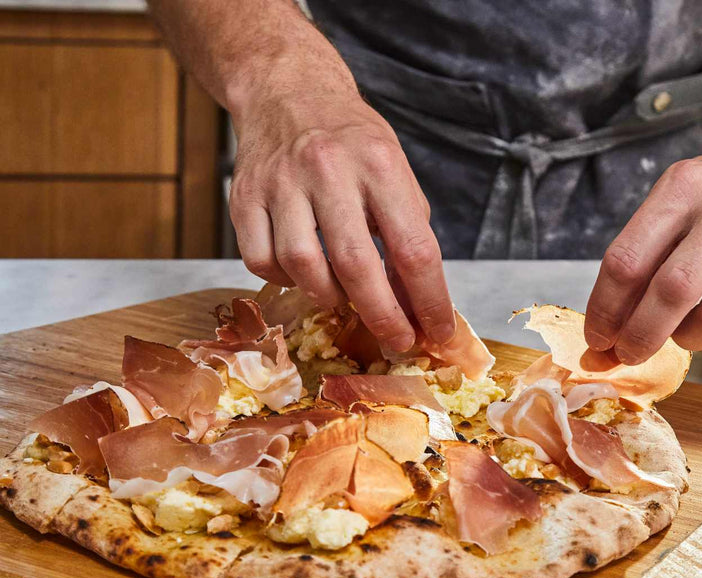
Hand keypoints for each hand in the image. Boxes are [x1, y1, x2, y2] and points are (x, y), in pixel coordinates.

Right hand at [229, 92, 454, 351]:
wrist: (289, 92)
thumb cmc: (353, 143)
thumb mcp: (396, 173)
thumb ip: (408, 233)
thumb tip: (418, 305)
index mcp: (380, 164)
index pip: (413, 248)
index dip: (428, 300)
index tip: (438, 331)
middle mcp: (328, 169)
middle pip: (356, 265)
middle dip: (382, 315)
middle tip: (396, 340)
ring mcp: (280, 182)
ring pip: (303, 267)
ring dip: (330, 297)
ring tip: (346, 297)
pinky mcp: (244, 196)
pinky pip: (260, 261)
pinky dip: (285, 281)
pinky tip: (303, 273)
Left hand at [584, 122, 701, 363]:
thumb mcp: (680, 197)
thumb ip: (644, 255)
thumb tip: (609, 329)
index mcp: (685, 187)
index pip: (627, 260)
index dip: (604, 311)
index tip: (596, 338)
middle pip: (671, 292)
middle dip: (640, 337)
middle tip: (628, 353)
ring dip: (688, 339)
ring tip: (685, 328)